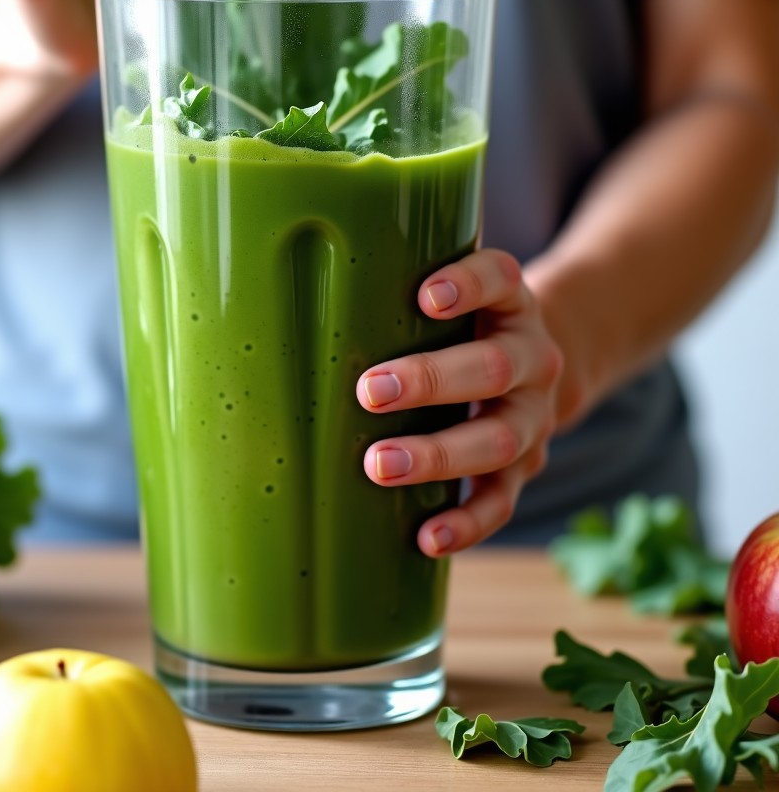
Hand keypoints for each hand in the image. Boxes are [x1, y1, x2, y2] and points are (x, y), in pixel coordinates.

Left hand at [357, 248, 562, 555]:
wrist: (529, 371)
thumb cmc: (459, 328)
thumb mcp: (449, 300)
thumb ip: (395, 294)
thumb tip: (281, 306)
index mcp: (511, 303)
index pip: (502, 278)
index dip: (469, 285)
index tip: (425, 297)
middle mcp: (532, 356)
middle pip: (494, 367)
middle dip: (431, 380)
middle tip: (370, 391)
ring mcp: (533, 415)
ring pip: (500, 438)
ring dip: (438, 454)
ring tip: (379, 465)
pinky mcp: (525, 467)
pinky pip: (503, 500)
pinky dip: (467, 521)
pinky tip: (427, 536)